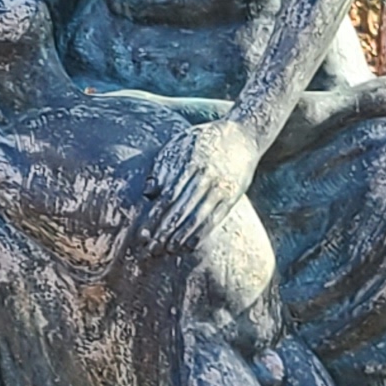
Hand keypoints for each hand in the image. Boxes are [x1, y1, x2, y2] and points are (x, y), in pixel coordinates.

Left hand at [138, 116, 259, 261]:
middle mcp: (205, 177)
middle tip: (150, 248)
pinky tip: (189, 246)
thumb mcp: (180, 144)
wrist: (243, 135)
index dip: (154, 217)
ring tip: (167, 250)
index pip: (167, 196)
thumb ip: (162, 167)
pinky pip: (215, 219)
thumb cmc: (203, 140)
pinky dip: (201, 234)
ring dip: (180, 237)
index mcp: (189, 163)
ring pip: (197, 218)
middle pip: (180, 210)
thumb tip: (148, 192)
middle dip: (164, 232)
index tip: (142, 233)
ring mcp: (221, 188)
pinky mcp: (232, 197)